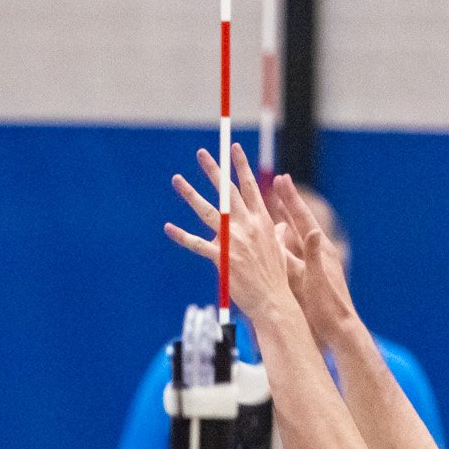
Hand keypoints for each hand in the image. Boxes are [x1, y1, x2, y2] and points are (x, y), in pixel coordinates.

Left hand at [164, 145, 300, 324]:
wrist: (273, 299)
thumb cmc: (276, 276)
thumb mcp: (279, 248)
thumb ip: (276, 233)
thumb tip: (280, 225)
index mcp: (262, 220)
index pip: (250, 186)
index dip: (241, 165)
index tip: (233, 148)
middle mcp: (247, 225)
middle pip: (227, 191)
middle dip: (214, 170)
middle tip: (202, 153)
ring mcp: (233, 240)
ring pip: (208, 211)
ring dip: (190, 194)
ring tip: (177, 179)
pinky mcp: (221, 257)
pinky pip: (196, 244)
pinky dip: (181, 236)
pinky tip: (168, 227)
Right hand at [265, 172, 357, 340]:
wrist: (338, 328)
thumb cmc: (327, 307)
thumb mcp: (317, 280)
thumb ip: (313, 255)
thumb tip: (314, 230)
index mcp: (320, 251)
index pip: (303, 219)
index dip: (291, 199)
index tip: (281, 179)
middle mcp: (317, 252)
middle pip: (299, 221)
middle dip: (288, 202)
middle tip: (278, 182)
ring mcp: (313, 262)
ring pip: (294, 235)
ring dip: (284, 218)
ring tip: (274, 203)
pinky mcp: (308, 273)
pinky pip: (292, 251)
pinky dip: (283, 240)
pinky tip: (276, 237)